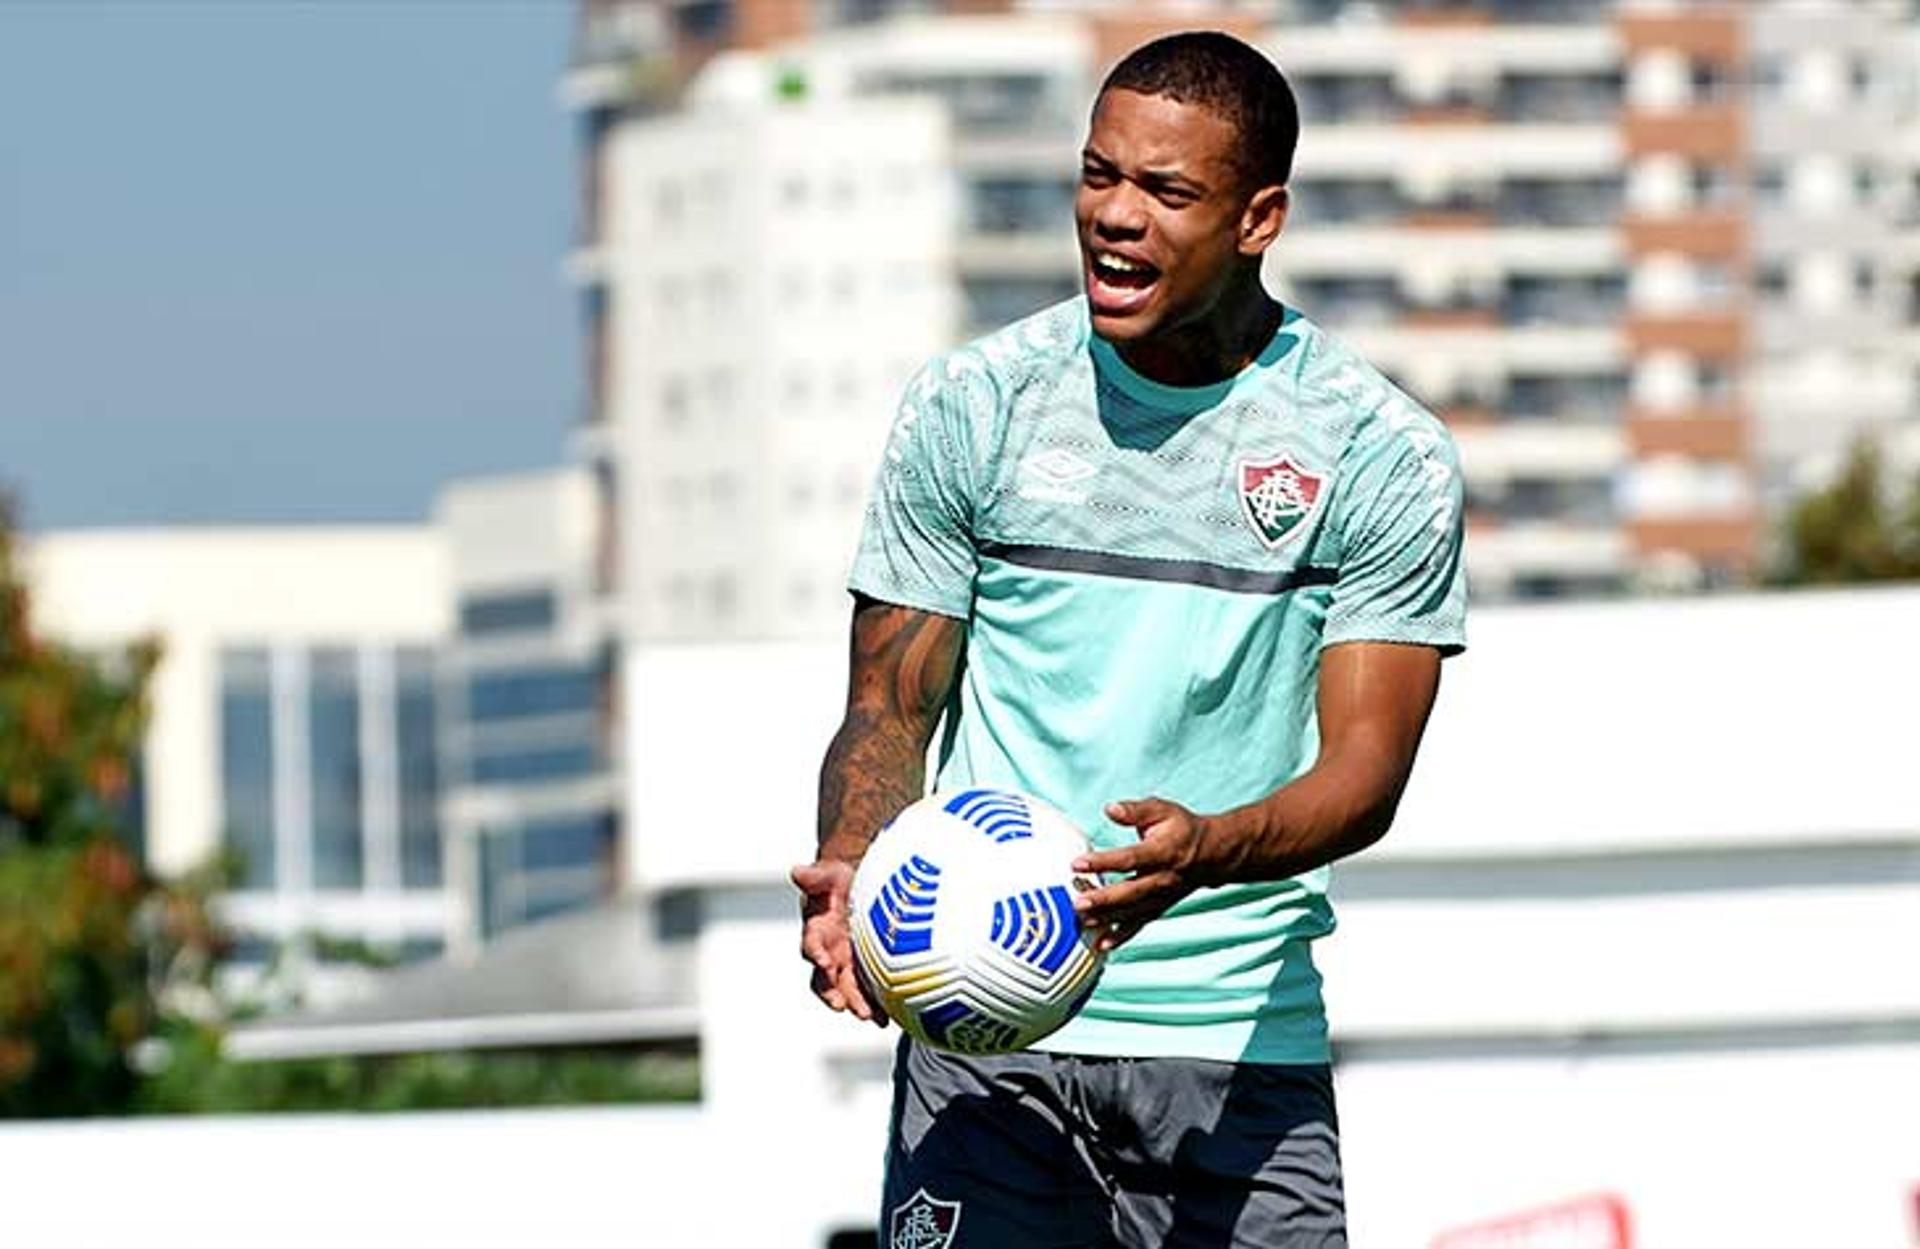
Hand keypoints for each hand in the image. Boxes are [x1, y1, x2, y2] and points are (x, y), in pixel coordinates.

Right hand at [791, 858, 887, 1027]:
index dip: (816, 954)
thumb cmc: (838, 880)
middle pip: (826, 978)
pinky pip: (866, 992)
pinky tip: (887, 1017)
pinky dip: (875, 1006)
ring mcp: (845, 964)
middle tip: (843, 1005)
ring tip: (869, 1017)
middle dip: (834, 992)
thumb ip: (815, 877)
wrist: (856, 886)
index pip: (811, 945)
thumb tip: (797, 872)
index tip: (824, 962)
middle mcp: (827, 952)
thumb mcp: (828, 875)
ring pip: (846, 990)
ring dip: (855, 1004)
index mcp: (816, 931)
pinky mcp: (862, 970)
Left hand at [1071, 798, 1211, 950]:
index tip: (1077, 863)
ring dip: (1107, 919)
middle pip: (1131, 891)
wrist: (1212, 854)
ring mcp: (1162, 897)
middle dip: (1104, 899)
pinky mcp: (1159, 907)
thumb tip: (1110, 809)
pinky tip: (1102, 944)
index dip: (1104, 862)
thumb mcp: (1162, 810)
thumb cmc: (1182, 829)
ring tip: (1082, 921)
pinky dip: (1121, 936)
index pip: (1130, 858)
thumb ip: (1135, 810)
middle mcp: (1163, 878)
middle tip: (1077, 903)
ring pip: (1133, 911)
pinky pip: (1139, 924)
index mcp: (1162, 852)